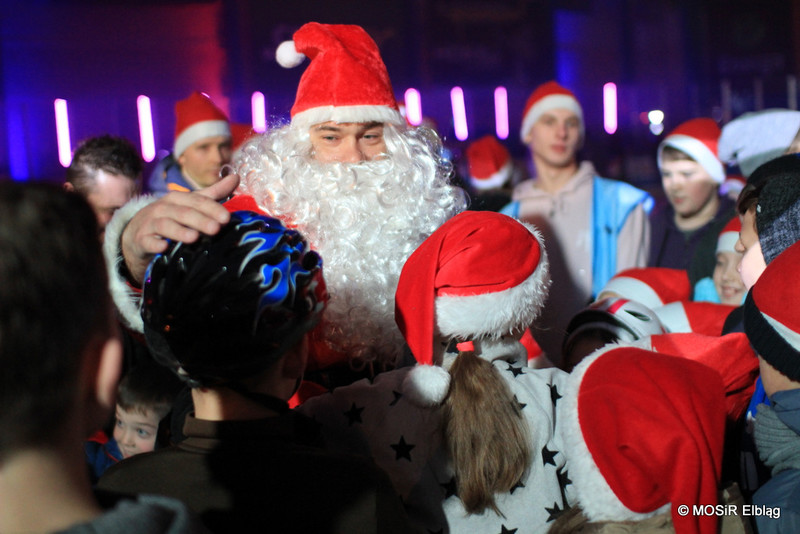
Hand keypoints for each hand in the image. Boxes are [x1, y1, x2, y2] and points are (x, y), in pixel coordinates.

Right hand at [121, 174, 238, 283]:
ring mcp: (150, 223)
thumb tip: (235, 177)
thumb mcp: (190, 204)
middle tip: (216, 228)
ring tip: (194, 237)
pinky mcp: (141, 239)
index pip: (197, 201)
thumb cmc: (170, 217)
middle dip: (200, 220)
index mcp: (177, 199)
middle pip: (183, 213)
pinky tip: (163, 247)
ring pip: (165, 225)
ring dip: (179, 231)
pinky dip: (154, 244)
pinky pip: (147, 241)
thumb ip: (213, 193)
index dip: (212, 208)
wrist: (137, 234)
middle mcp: (163, 208)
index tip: (226, 218)